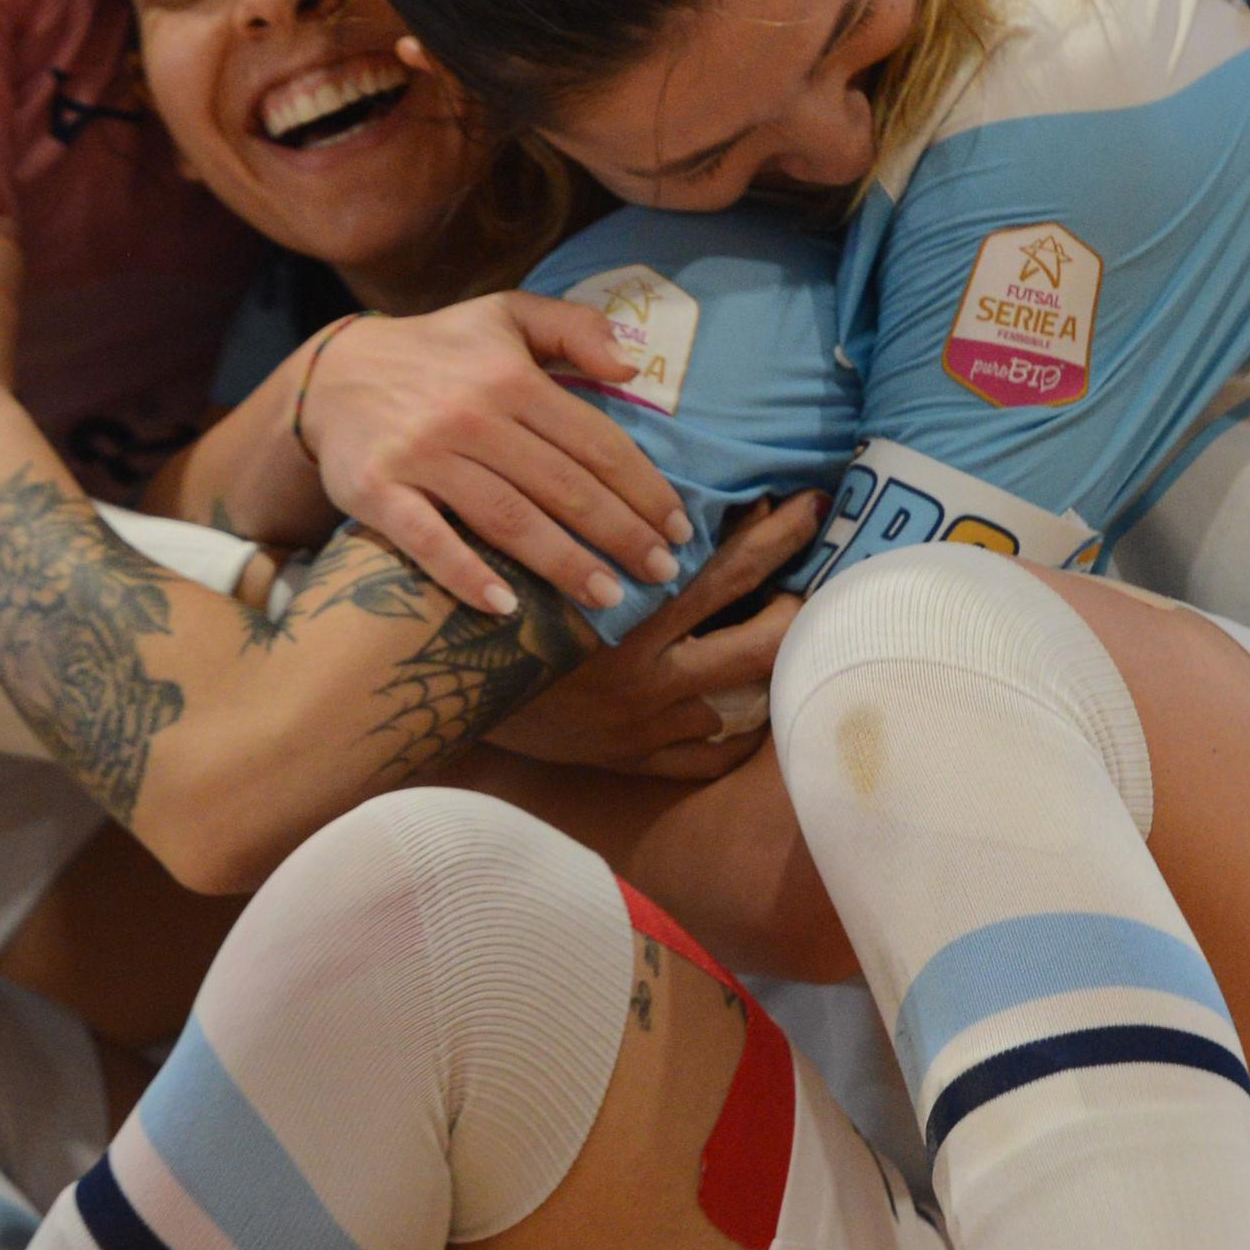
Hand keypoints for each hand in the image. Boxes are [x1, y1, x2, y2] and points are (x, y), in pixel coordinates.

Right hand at [286, 294, 697, 621]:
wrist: (332, 375)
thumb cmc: (439, 353)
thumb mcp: (505, 316)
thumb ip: (574, 327)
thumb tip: (631, 362)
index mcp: (510, 375)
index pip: (595, 442)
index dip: (643, 488)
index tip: (678, 527)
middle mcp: (470, 415)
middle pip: (563, 487)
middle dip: (621, 535)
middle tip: (660, 573)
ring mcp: (421, 455)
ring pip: (508, 518)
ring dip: (564, 564)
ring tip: (608, 597)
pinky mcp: (375, 490)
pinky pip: (427, 540)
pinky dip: (466, 574)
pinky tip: (506, 607)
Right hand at [489, 494, 823, 777]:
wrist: (431, 686)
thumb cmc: (485, 600)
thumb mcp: (537, 547)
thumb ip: (600, 518)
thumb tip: (670, 488)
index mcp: (629, 617)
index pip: (728, 570)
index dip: (777, 535)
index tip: (810, 505)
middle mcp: (649, 677)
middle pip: (758, 641)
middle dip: (799, 605)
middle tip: (817, 582)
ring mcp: (647, 727)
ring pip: (744, 703)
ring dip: (772, 668)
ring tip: (789, 634)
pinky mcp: (634, 762)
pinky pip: (706, 759)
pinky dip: (732, 735)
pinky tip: (749, 709)